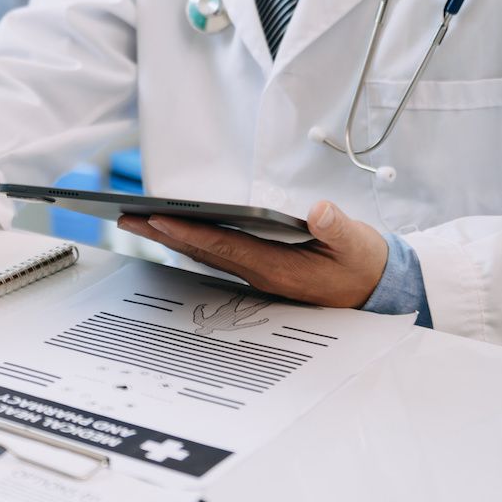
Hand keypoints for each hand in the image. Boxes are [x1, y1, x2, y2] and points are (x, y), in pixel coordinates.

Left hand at [117, 200, 388, 308]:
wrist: (374, 291)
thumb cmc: (361, 263)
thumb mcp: (356, 244)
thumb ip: (337, 227)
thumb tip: (319, 210)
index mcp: (278, 268)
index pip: (224, 246)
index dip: (190, 233)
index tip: (159, 219)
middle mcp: (259, 274)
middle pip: (202, 251)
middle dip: (163, 234)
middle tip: (127, 218)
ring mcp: (256, 275)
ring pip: (204, 254)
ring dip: (170, 238)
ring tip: (138, 221)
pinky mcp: (258, 270)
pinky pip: (216, 256)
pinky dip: (191, 243)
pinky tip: (173, 232)